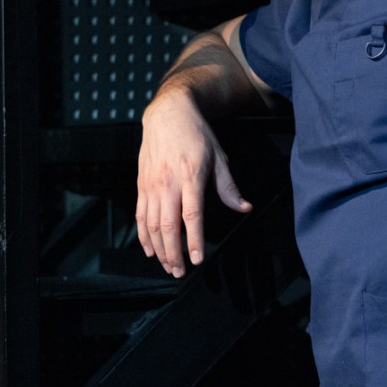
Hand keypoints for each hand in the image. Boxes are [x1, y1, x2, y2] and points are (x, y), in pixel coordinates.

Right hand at [135, 91, 251, 276]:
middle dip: (173, 253)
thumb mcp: (218, 157)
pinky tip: (150, 249)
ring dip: (159, 249)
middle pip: (168, 226)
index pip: (191, 215)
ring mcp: (151, 185)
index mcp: (190, 176)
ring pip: (152, 225)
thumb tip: (245, 207)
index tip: (197, 259)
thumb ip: (229, 187)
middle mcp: (167, 183)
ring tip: (168, 266)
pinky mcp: (142, 185)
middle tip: (181, 272)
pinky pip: (141, 215)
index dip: (194, 240)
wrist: (167, 113)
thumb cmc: (196, 134)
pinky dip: (143, 235)